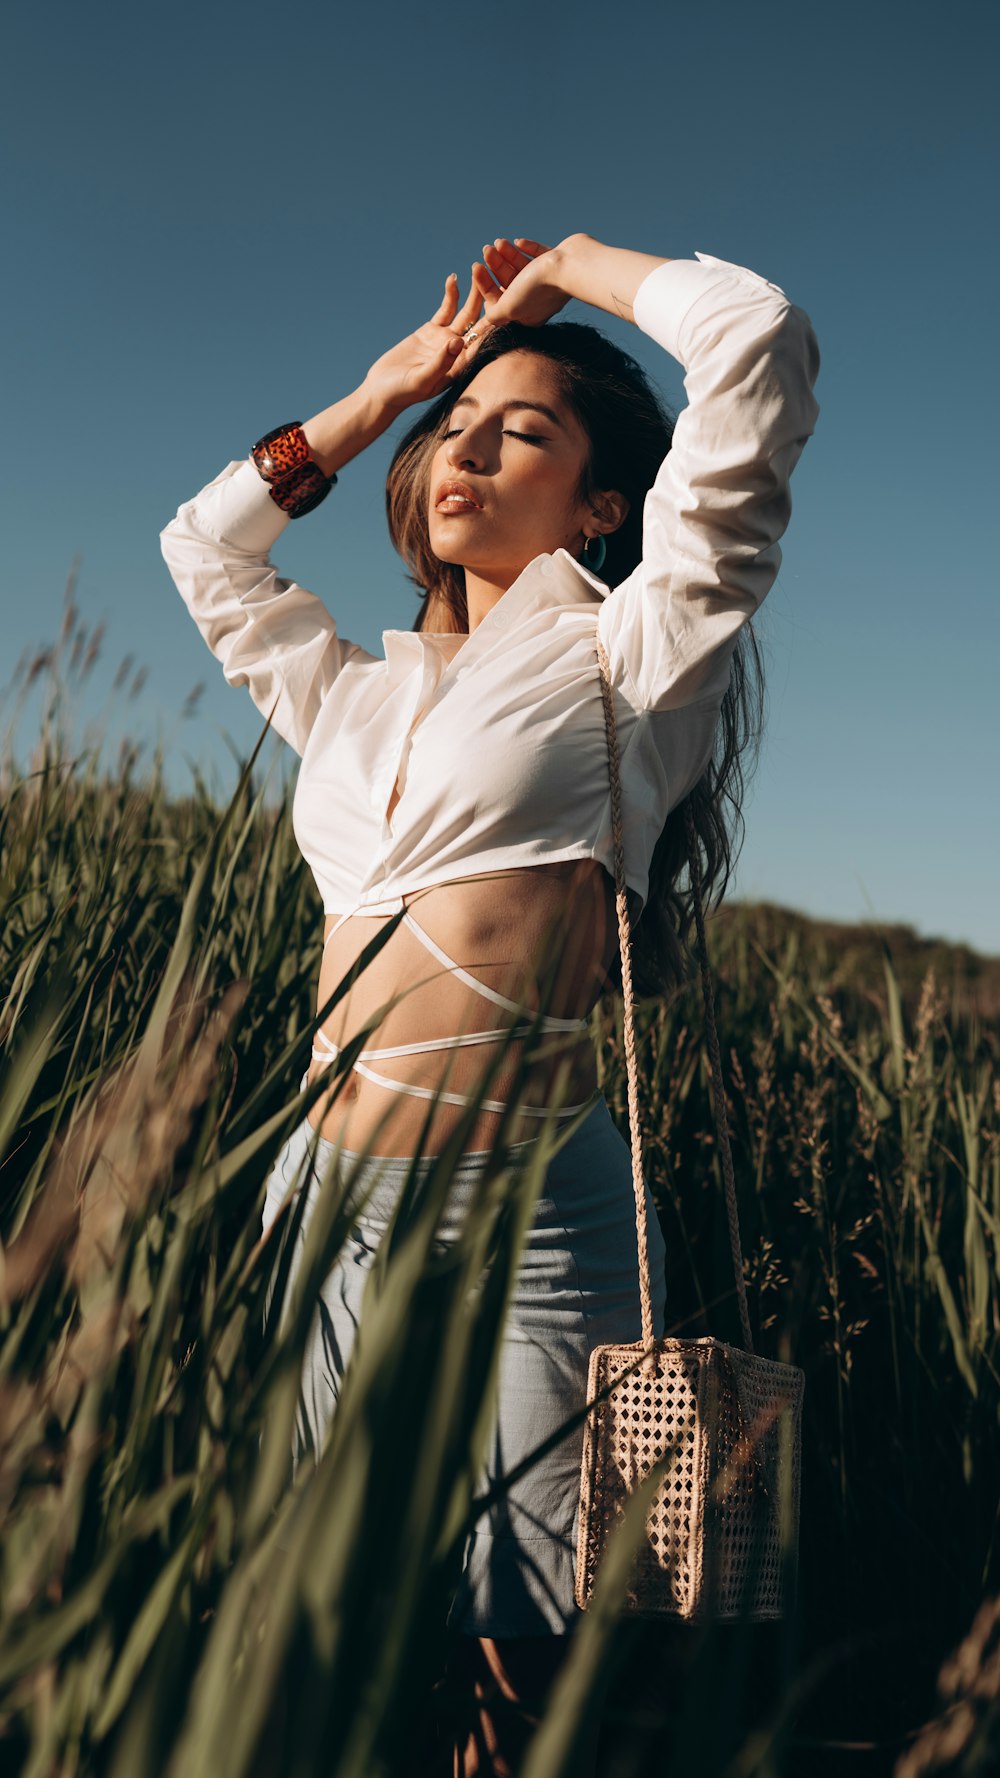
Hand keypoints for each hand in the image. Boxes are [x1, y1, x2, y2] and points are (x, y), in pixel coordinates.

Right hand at [362, 272, 484, 415]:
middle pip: (479, 325)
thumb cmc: (402, 393)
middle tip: (493, 278)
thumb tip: (458, 342)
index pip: (483, 343)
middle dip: (486, 302)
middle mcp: (459, 352)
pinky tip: (454, 279)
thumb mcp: (422, 380)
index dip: (494, 324)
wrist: (382, 390)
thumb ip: (441, 363)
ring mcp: (445, 340)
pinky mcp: (431, 331)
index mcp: (462, 367)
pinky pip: (445, 310)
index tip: (503, 303)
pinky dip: (450, 296)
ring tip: (477, 270)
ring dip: (471, 294)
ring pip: (464, 314)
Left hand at [468, 236, 577, 334]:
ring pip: (523, 267)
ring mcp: (549, 282)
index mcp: (527, 315)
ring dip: (508, 254)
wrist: (571, 268)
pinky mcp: (558, 264)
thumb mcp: (508, 308)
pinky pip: (539, 255)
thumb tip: (483, 323)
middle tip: (486, 249)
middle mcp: (538, 300)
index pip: (500, 300)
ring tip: (498, 242)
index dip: (485, 284)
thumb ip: (494, 315)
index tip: (476, 267)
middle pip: (510, 282)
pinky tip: (519, 241)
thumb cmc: (538, 289)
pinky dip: (527, 248)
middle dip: (496, 265)